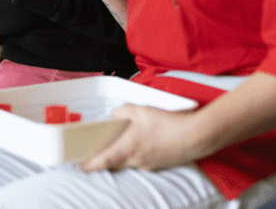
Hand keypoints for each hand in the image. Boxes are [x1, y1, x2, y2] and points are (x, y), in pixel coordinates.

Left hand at [81, 105, 199, 172]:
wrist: (196, 136)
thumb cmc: (169, 124)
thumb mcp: (140, 110)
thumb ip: (122, 112)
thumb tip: (115, 115)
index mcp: (128, 148)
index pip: (102, 161)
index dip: (89, 165)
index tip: (79, 166)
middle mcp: (135, 160)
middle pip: (113, 163)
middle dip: (102, 159)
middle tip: (95, 153)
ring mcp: (147, 165)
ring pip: (127, 162)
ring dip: (120, 156)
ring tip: (119, 144)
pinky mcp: (158, 165)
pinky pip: (140, 161)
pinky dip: (135, 154)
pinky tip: (141, 143)